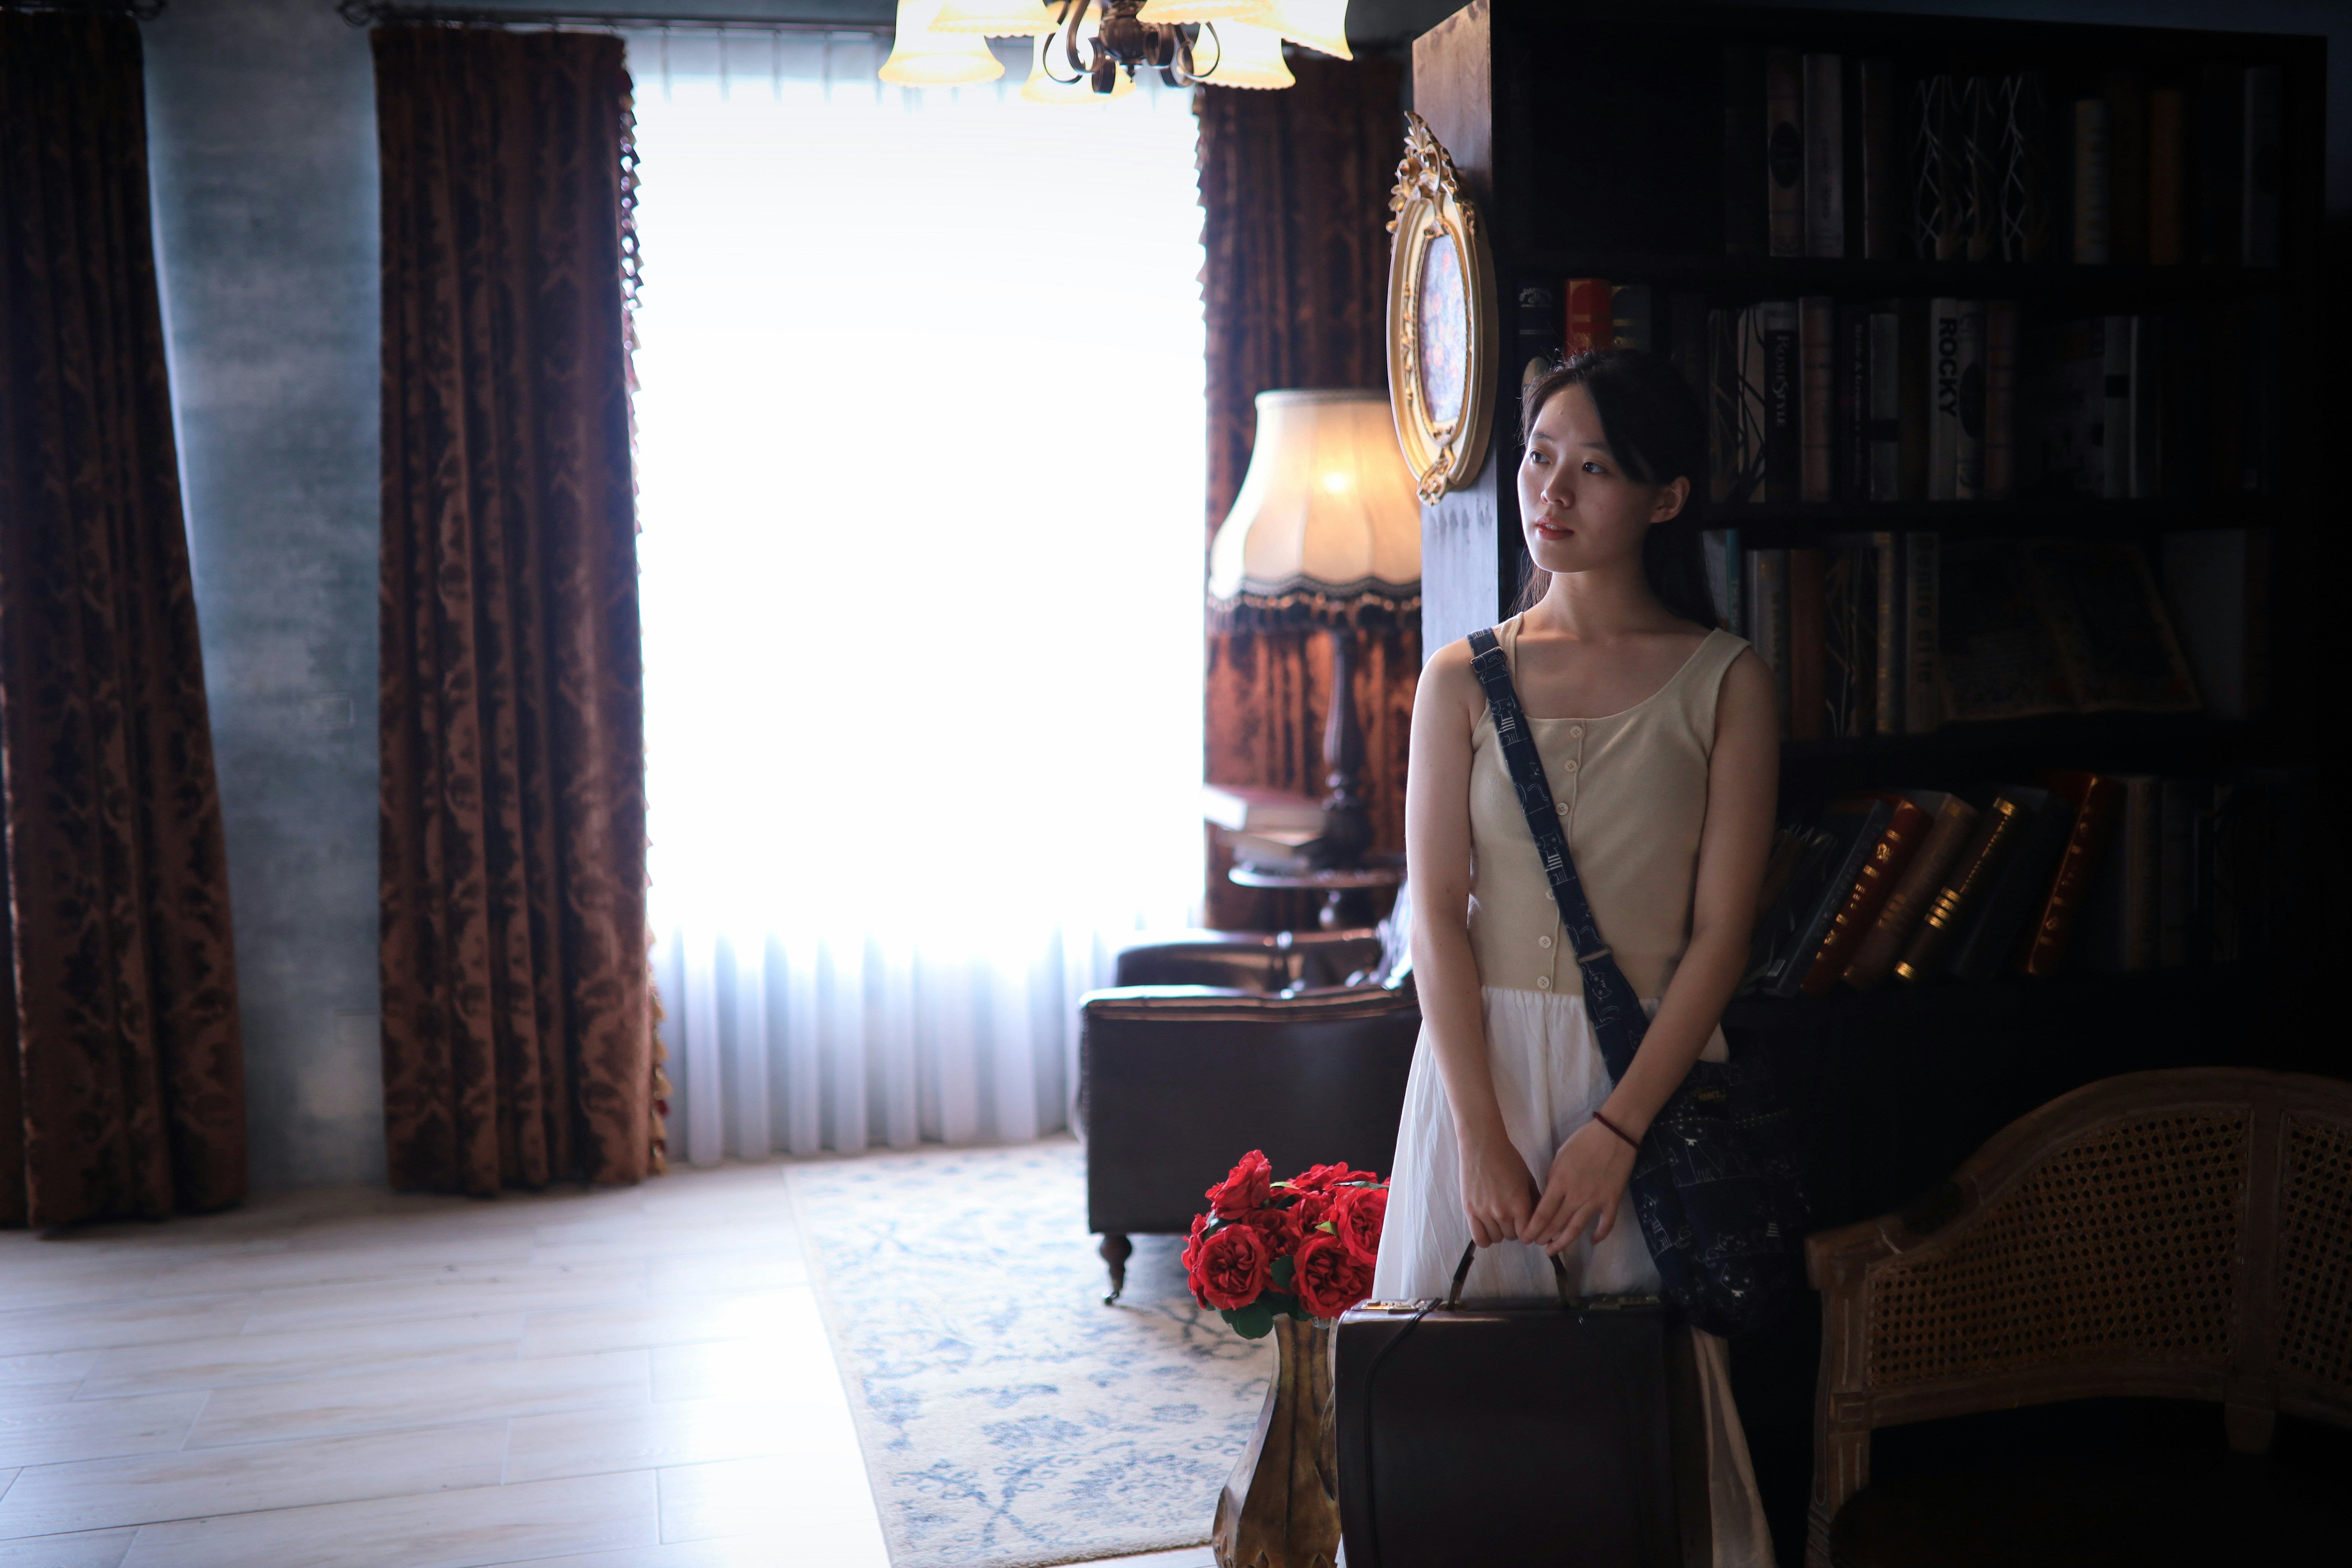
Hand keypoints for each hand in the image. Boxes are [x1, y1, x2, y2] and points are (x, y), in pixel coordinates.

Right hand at [1458, 1123, 1539, 1247]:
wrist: (1482, 1146)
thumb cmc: (1508, 1159)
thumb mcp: (1528, 1179)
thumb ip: (1535, 1202)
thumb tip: (1541, 1220)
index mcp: (1520, 1205)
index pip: (1527, 1234)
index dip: (1527, 1231)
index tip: (1524, 1226)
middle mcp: (1503, 1212)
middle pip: (1511, 1236)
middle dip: (1513, 1229)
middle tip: (1510, 1217)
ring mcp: (1485, 1213)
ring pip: (1496, 1238)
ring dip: (1499, 1232)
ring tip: (1498, 1219)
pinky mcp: (1470, 1211)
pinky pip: (1479, 1238)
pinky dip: (1485, 1238)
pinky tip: (1487, 1228)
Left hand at [1523, 1118, 1637, 1253]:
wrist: (1614, 1134)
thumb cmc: (1583, 1141)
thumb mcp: (1560, 1157)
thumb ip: (1553, 1178)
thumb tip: (1549, 1196)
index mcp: (1559, 1183)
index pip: (1542, 1213)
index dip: (1532, 1229)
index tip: (1525, 1238)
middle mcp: (1575, 1196)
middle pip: (1556, 1224)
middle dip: (1544, 1237)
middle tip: (1537, 1244)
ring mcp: (1595, 1200)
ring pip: (1577, 1229)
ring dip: (1563, 1242)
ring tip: (1553, 1250)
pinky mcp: (1612, 1201)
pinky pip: (1606, 1223)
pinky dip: (1600, 1235)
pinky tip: (1593, 1242)